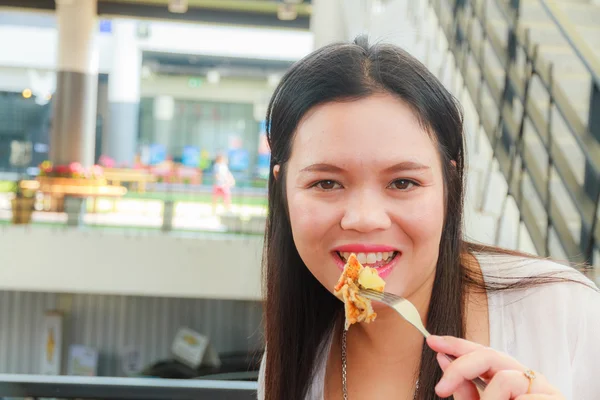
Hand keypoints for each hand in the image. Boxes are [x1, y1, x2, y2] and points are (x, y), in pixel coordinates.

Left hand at [426, 335, 563, 398]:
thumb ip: (465, 391)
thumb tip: (443, 360)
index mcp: (508, 377)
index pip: (481, 352)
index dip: (456, 344)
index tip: (432, 341)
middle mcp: (525, 377)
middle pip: (488, 355)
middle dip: (460, 368)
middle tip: (440, 389)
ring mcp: (542, 387)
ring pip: (503, 379)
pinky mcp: (556, 399)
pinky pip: (522, 398)